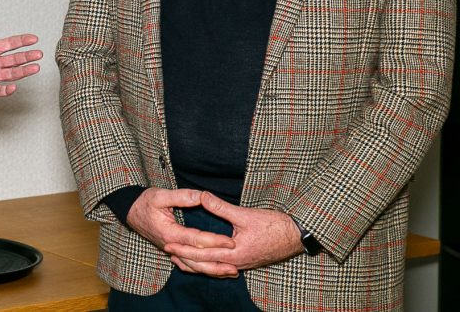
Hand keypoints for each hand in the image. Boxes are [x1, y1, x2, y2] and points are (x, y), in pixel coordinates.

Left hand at [0, 9, 41, 99]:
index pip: (10, 44)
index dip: (22, 41)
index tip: (34, 38)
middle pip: (14, 59)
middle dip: (27, 56)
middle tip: (39, 54)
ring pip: (11, 74)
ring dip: (23, 71)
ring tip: (35, 68)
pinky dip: (6, 90)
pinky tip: (14, 88)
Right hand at [127, 188, 238, 277]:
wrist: (131, 212)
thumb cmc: (145, 202)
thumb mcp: (160, 195)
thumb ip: (182, 196)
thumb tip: (201, 196)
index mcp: (170, 232)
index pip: (196, 240)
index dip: (214, 241)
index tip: (230, 241)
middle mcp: (171, 246)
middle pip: (197, 259)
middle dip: (217, 262)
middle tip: (236, 263)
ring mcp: (171, 251)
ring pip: (193, 266)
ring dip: (212, 270)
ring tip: (231, 272)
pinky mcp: (172, 252)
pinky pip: (188, 265)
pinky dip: (202, 270)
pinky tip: (214, 271)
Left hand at [163, 191, 303, 274]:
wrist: (297, 237)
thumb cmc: (274, 226)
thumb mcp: (245, 214)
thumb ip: (221, 207)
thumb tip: (201, 195)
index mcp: (235, 253)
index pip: (203, 253)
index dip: (184, 248)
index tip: (168, 243)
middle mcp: (237, 263)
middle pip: (205, 264)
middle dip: (185, 258)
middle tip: (167, 250)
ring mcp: (242, 264)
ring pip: (213, 268)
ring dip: (196, 263)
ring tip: (179, 258)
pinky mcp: (246, 262)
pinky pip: (222, 267)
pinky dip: (208, 264)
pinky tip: (203, 260)